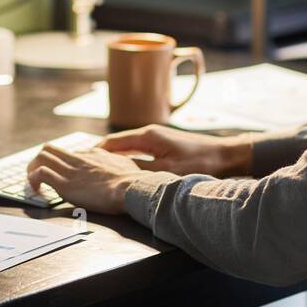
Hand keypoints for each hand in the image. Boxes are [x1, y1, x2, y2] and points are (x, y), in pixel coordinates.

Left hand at [26, 144, 144, 214]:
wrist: (130, 188)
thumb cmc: (132, 181)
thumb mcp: (126, 165)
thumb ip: (116, 164)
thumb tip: (118, 164)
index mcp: (92, 154)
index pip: (69, 153)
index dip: (62, 164)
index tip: (61, 174)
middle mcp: (78, 159)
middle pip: (49, 149)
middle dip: (40, 161)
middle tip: (39, 175)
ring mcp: (70, 170)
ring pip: (41, 158)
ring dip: (33, 169)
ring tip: (34, 183)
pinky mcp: (64, 184)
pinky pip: (40, 174)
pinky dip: (33, 180)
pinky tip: (37, 190)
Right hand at [98, 124, 251, 177]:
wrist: (227, 155)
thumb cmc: (200, 163)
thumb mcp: (167, 172)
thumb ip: (140, 172)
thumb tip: (116, 174)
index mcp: (146, 136)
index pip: (111, 142)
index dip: (93, 153)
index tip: (79, 162)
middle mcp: (149, 133)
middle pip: (117, 144)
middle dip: (100, 155)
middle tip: (84, 168)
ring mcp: (158, 137)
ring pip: (127, 148)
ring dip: (113, 158)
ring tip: (98, 170)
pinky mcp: (165, 145)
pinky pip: (138, 151)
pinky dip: (127, 159)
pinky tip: (124, 170)